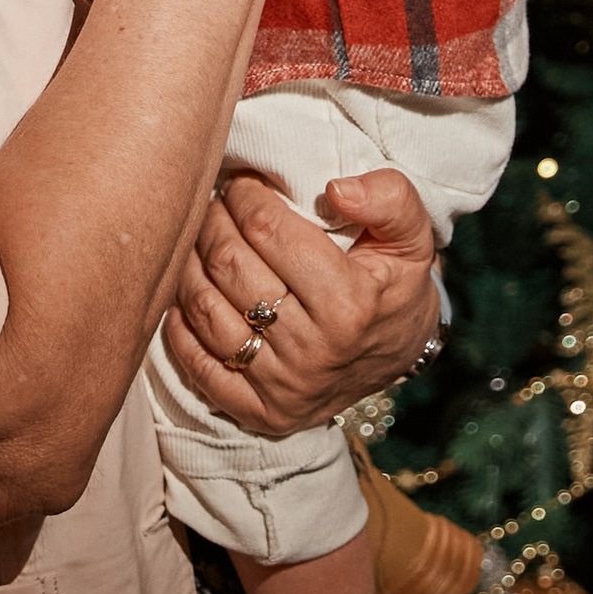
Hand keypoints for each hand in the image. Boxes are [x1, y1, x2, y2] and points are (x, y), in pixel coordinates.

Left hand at [158, 165, 440, 436]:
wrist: (398, 354)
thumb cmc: (394, 283)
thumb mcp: (412, 237)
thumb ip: (389, 199)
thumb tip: (336, 190)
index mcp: (349, 303)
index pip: (268, 230)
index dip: (245, 195)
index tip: (241, 182)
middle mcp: (313, 350)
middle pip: (229, 265)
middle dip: (212, 221)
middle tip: (216, 204)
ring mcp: (283, 386)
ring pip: (204, 308)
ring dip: (189, 263)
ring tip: (201, 240)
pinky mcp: (259, 411)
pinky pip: (196, 364)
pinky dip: (180, 324)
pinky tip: (188, 292)